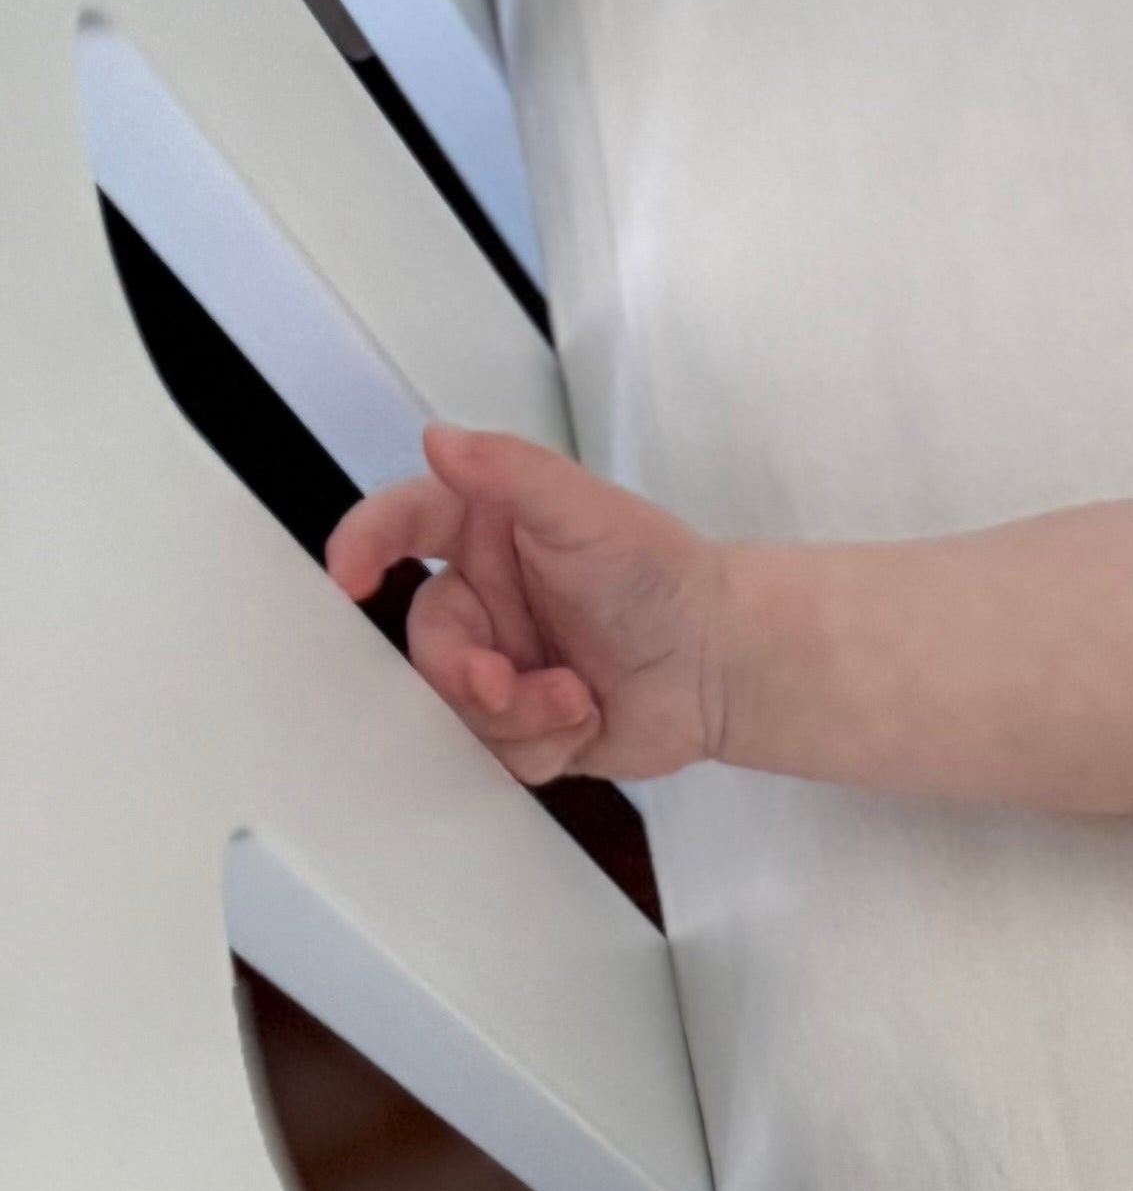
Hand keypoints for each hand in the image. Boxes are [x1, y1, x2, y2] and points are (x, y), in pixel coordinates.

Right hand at [321, 423, 728, 786]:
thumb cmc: (664, 577)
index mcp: (485, 533)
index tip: (349, 574)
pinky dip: (542, 743)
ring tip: (577, 699)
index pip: (405, 525)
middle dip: (463, 672)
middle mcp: (486, 598)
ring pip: (456, 706)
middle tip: (503, 682)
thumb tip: (439, 440)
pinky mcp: (526, 721)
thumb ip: (512, 471)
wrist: (725, 663)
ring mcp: (503, 662)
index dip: (366, 544)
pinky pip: (497, 750)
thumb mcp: (589, 511)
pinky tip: (586, 719)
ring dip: (514, 714)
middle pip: (426, 640)